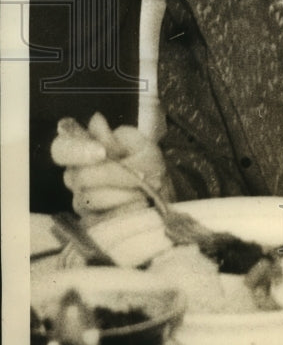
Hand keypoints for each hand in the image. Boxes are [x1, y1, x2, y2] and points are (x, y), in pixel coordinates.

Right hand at [51, 113, 168, 218]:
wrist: (159, 193)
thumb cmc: (145, 163)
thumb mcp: (140, 144)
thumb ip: (117, 137)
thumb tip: (96, 121)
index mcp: (82, 150)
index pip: (62, 148)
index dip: (78, 150)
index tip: (102, 152)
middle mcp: (75, 176)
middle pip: (81, 177)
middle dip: (116, 175)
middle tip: (142, 175)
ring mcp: (80, 201)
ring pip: (92, 199)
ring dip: (125, 193)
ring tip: (144, 190)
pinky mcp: (90, 223)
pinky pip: (101, 220)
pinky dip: (125, 210)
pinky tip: (139, 205)